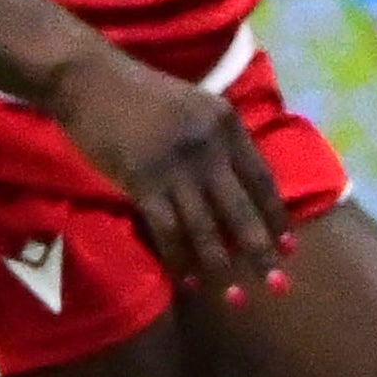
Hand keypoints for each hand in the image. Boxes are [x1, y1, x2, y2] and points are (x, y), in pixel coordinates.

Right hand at [53, 44, 295, 300]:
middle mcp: (210, 148)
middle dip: (261, 251)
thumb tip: (239, 187)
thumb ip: (219, 143)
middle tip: (277, 285)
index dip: (276, 216)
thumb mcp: (195, 107)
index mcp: (228, 125)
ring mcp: (176, 167)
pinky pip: (168, 231)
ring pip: (206, 228)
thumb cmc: (141, 95)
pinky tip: (190, 281)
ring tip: (235, 297)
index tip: (287, 247)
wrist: (89, 80)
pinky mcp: (142, 182)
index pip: (262, 179)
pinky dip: (180, 260)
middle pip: (242, 210)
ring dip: (221, 267)